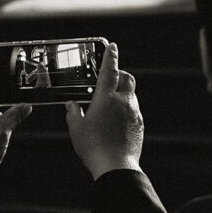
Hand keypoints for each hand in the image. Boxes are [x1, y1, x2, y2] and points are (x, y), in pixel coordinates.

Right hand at [65, 43, 143, 179]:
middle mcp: (123, 101)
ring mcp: (134, 113)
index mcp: (106, 98)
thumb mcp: (76, 129)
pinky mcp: (139, 125)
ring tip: (110, 104)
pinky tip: (116, 121)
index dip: (111, 56)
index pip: (109, 70)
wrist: (115, 166)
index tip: (113, 46)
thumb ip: (73, 113)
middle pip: (127, 78)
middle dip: (120, 74)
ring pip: (131, 95)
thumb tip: (71, 105)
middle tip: (112, 78)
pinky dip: (126, 109)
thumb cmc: (93, 146)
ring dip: (123, 94)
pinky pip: (134, 111)